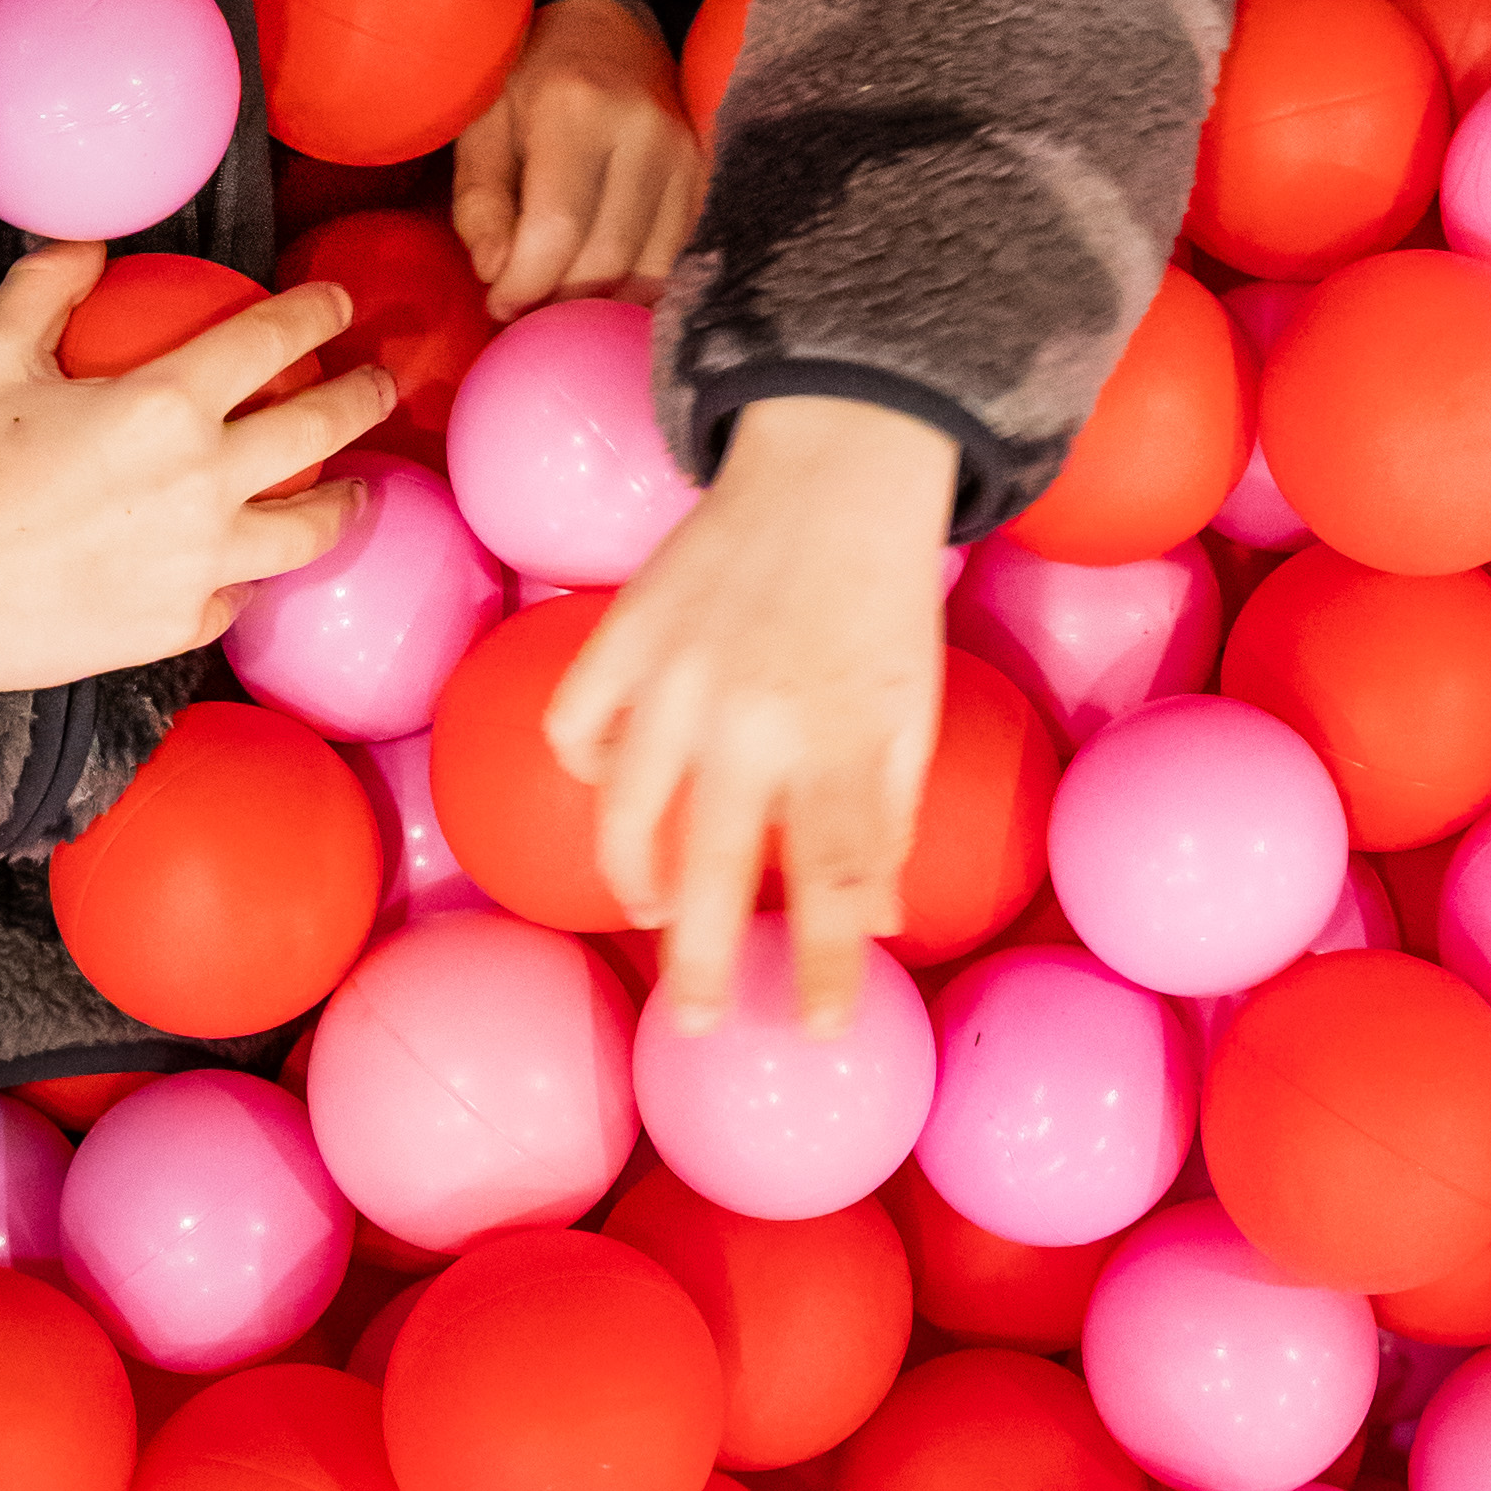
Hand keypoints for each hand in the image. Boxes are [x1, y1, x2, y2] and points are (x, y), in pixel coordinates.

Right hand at [0, 245, 393, 708]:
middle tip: (379, 386)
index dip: (316, 313)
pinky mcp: (183, 623)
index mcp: (166, 404)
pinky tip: (250, 566)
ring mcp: (203, 561)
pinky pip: (239, 595)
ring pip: (308, 530)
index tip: (338, 303)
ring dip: (342, 503)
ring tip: (352, 491)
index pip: (271, 340)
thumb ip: (45, 288)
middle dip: (362, 398)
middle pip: (320, 430)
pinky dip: (249, 576)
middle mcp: (206, 482)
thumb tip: (90, 243)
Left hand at [452, 0, 705, 320]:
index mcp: (575, 108)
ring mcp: (684, 154)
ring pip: (650, 268)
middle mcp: (642, 132)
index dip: (525, 283)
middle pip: (607, 258)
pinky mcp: (703, 174)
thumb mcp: (482, 121)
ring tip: (559, 302)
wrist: (606, 20)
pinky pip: (675, 255)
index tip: (497, 303)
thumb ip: (481, 201)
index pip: (558, 228)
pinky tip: (601, 286)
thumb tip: (495, 275)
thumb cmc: (529, 72)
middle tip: (525, 313)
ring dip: (600, 303)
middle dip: (559, 303)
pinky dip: (636, 283)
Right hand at [543, 395, 960, 1034]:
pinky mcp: (627, 627)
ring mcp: (679, 672)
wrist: (836, 464)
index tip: (815, 1027)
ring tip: (654, 908)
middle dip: (701, 962)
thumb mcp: (912, 706)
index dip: (823, 964)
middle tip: (693, 1023)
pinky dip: (587, 762)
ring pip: (624, 809)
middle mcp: (755, 714)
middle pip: (714, 868)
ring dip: (634, 875)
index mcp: (843, 736)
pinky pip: (577, 721)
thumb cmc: (884, 598)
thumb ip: (888, 814)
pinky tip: (615, 783)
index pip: (834, 879)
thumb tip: (871, 921)